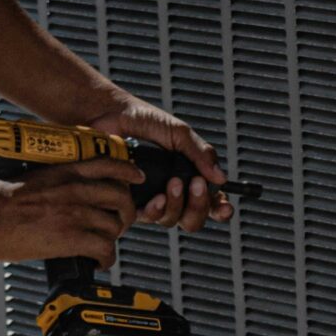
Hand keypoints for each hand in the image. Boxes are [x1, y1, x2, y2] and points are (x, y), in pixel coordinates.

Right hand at [0, 163, 138, 265]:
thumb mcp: (31, 180)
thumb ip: (51, 185)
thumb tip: (53, 196)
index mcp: (65, 172)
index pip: (109, 164)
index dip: (128, 172)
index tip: (135, 177)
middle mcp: (76, 190)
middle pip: (121, 198)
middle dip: (126, 212)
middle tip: (118, 222)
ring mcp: (77, 213)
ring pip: (116, 225)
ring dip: (114, 238)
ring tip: (104, 245)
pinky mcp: (72, 237)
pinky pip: (105, 249)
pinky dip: (106, 259)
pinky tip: (97, 262)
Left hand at [78, 92, 230, 232]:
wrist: (110, 114)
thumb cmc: (144, 120)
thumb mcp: (179, 133)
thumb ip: (200, 154)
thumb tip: (220, 177)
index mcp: (187, 175)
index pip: (209, 201)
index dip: (219, 209)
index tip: (224, 206)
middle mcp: (170, 192)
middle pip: (193, 219)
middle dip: (199, 206)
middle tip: (196, 184)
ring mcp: (150, 199)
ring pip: (172, 220)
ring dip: (177, 204)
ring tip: (173, 182)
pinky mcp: (129, 202)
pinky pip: (147, 217)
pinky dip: (156, 209)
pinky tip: (156, 197)